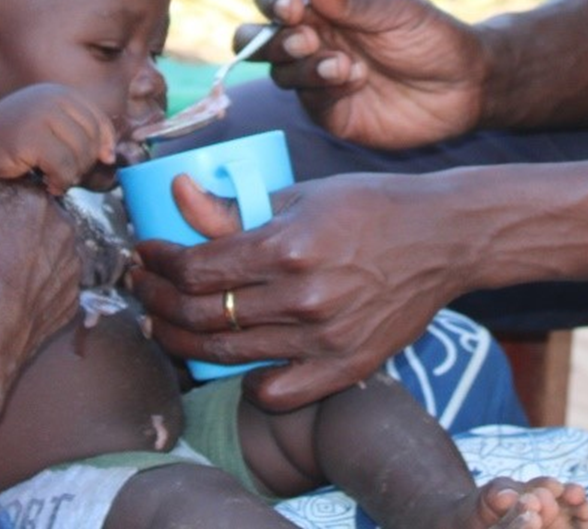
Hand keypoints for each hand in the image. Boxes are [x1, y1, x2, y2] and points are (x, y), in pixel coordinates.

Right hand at [0, 84, 116, 194]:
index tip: (100, 162)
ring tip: (51, 181)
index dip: (103, 143)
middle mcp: (49, 97)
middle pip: (91, 138)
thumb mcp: (43, 134)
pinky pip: (65, 166)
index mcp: (54, 93)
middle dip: (83, 164)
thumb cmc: (3, 152)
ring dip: (70, 176)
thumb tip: (111, 155)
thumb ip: (74, 136)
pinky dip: (60, 182)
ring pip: (81, 154)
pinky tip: (45, 185)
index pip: (98, 118)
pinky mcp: (29, 136)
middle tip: (63, 177)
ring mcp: (38, 114)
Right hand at [0, 142, 80, 370]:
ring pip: (46, 252)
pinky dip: (35, 290)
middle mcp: (63, 230)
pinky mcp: (70, 304)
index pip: (14, 190)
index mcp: (33, 200)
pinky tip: (6, 299)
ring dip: (26, 259)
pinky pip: (53, 287)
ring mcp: (70, 269)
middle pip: (33, 220)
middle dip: (8, 230)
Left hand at [129, 172, 464, 408]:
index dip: (159, 265)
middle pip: (202, 316)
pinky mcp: (346, 367)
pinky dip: (248, 383)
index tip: (146, 256)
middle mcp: (303, 298)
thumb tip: (178, 195)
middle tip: (145, 291)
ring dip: (185, 342)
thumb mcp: (301, 196)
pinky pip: (278, 392)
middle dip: (159, 304)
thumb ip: (235, 207)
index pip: (197, 269)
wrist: (443, 239)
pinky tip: (235, 364)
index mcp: (288, 247)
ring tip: (167, 325)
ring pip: (228, 356)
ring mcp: (324, 339)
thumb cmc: (371, 206)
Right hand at [248, 0, 487, 148]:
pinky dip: (323, 89)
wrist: (465, 85)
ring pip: (279, 72)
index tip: (292, 7)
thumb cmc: (430, 35)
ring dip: (303, 66)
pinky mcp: (331, 112)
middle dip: (268, 40)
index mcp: (322, 5)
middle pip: (257, 39)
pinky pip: (307, 101)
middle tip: (305, 40)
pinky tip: (355, 78)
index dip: (272, 0)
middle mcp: (312, 39)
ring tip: (344, 65)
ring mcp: (317, 78)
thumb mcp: (393, 9)